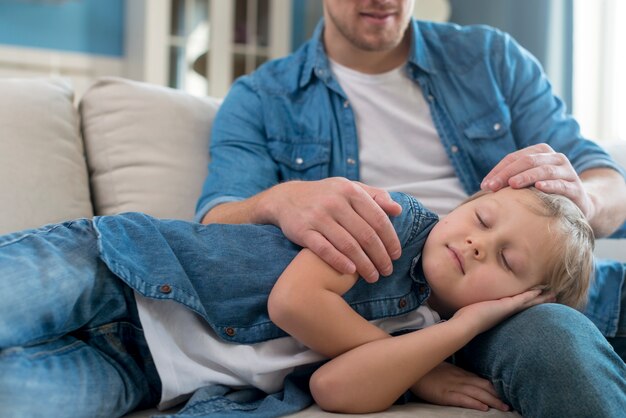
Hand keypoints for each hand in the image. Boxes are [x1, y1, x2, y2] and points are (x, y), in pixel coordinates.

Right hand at [265, 178, 401, 281]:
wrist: (286, 198)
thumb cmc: (326, 195)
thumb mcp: (349, 188)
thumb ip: (375, 196)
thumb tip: (398, 210)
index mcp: (350, 191)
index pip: (378, 219)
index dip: (390, 239)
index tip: (396, 255)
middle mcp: (335, 202)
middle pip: (366, 235)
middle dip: (380, 256)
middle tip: (387, 271)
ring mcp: (318, 216)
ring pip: (348, 245)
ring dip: (364, 264)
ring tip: (373, 276)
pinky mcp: (303, 231)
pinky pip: (325, 250)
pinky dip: (340, 262)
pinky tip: (351, 272)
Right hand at [411, 362, 508, 411]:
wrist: (409, 365)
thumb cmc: (425, 368)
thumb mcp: (442, 369)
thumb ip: (455, 373)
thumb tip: (468, 378)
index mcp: (459, 372)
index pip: (481, 379)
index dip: (494, 387)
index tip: (506, 392)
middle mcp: (459, 379)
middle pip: (483, 386)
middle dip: (497, 395)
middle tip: (510, 403)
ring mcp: (452, 386)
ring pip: (476, 393)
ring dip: (492, 401)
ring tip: (504, 407)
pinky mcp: (444, 394)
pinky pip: (462, 399)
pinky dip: (474, 403)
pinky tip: (483, 408)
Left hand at [452, 289, 554, 335]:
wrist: (465, 327)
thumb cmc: (464, 321)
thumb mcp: (471, 313)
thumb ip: (473, 310)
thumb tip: (467, 309)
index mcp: (500, 314)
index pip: (516, 308)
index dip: (527, 303)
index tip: (535, 300)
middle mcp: (506, 314)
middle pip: (527, 306)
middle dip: (539, 301)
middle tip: (553, 297)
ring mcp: (507, 310)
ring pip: (528, 302)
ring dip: (540, 298)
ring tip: (552, 294)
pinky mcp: (506, 307)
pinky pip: (522, 299)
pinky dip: (531, 295)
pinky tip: (540, 290)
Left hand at [480, 143, 592, 217]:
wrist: (579, 204)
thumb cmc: (545, 191)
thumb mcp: (528, 182)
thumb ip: (510, 179)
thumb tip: (484, 186)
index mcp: (541, 152)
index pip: (514, 158)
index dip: (498, 170)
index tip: (484, 185)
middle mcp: (555, 158)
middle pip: (527, 161)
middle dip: (507, 174)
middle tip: (492, 187)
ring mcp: (567, 171)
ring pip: (544, 170)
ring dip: (526, 176)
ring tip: (512, 184)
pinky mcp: (576, 187)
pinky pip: (562, 184)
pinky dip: (550, 184)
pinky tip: (539, 187)